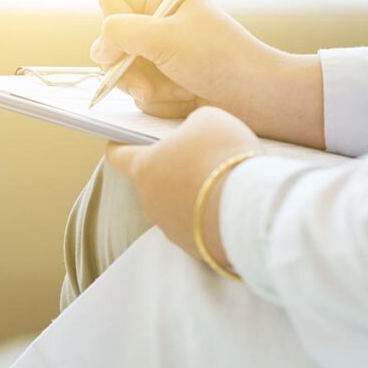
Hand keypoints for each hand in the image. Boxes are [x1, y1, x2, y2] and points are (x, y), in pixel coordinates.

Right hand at [90, 0, 323, 148]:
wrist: (256, 98)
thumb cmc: (219, 58)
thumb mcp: (164, 36)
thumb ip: (120, 33)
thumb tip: (98, 49)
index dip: (113, 21)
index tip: (128, 39)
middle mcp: (158, 25)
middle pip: (111, 42)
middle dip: (128, 66)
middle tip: (147, 79)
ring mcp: (160, 56)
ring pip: (122, 73)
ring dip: (148, 87)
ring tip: (179, 89)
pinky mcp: (165, 84)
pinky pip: (140, 95)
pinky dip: (160, 101)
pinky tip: (185, 98)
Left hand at [106, 107, 260, 267]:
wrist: (250, 207)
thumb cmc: (222, 155)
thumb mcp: (208, 120)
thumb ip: (191, 125)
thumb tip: (192, 135)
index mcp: (144, 168)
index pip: (118, 156)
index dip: (120, 147)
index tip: (124, 141)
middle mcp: (150, 201)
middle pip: (153, 181)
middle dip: (171, 170)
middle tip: (199, 158)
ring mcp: (170, 227)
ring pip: (175, 206)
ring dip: (191, 196)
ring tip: (222, 183)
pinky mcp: (193, 247)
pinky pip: (197, 226)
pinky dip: (209, 217)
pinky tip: (231, 206)